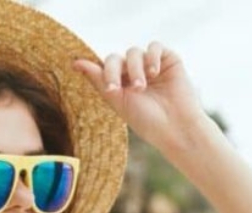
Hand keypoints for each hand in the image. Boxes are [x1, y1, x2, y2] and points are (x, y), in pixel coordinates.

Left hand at [73, 42, 209, 152]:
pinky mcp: (168, 59)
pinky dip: (151, 57)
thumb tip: (76, 62)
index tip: (99, 82)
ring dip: (134, 69)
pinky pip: (154, 46)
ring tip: (141, 87)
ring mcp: (151, 65)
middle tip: (116, 90)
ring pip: (134, 52)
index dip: (101, 73)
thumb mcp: (117, 100)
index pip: (105, 68)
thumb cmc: (145, 120)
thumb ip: (98, 80)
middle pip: (116, 58)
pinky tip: (154, 72)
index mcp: (120, 83)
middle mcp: (134, 72)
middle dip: (113, 72)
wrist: (175, 127)